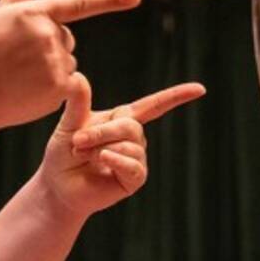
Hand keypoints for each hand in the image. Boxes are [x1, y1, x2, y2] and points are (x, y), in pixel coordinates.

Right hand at [0, 0, 141, 130]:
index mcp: (32, 13)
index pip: (79, 3)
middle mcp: (47, 34)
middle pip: (66, 37)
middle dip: (49, 46)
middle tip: (17, 60)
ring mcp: (55, 62)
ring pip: (68, 61)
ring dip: (50, 68)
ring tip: (19, 77)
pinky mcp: (59, 87)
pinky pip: (69, 83)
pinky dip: (52, 89)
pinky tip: (27, 92)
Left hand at [37, 73, 206, 219]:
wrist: (58, 185)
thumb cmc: (62, 153)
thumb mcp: (68, 125)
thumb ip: (77, 103)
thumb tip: (78, 76)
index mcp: (121, 118)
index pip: (154, 105)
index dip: (176, 96)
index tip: (201, 89)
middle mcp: (133, 137)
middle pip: (130, 126)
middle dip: (101, 132)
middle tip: (76, 142)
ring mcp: (136, 158)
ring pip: (130, 145)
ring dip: (101, 149)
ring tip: (83, 156)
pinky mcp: (133, 179)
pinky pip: (134, 165)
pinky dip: (117, 160)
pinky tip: (104, 161)